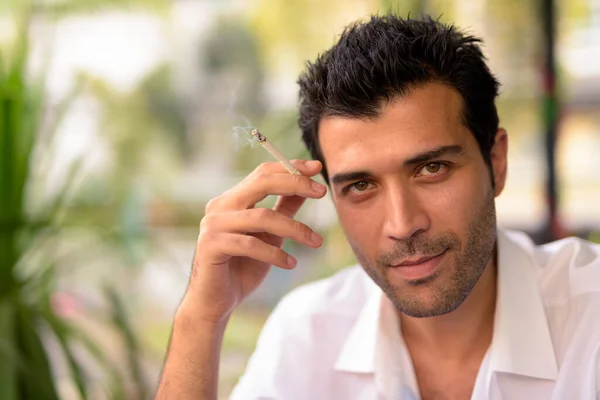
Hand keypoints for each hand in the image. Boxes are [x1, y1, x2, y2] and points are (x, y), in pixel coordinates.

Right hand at [180, 160, 326, 323]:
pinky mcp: (211, 246)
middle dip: (295, 183)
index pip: (263, 173)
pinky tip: (290, 264)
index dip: (290, 167)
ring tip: (315, 241)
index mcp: (232, 200)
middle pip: (261, 182)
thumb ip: (284, 209)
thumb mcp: (271, 235)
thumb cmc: (242, 267)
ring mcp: (213, 225)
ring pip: (261, 216)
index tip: (317, 168)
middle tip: (322, 192)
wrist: (215, 303)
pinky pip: (250, 245)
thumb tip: (306, 187)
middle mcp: (219, 207)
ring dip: (294, 228)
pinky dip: (275, 254)